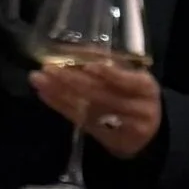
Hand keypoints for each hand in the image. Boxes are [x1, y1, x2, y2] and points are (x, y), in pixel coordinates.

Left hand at [30, 60, 163, 158]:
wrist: (149, 133)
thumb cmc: (136, 95)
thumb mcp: (133, 77)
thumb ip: (111, 66)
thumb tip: (77, 49)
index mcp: (146, 87)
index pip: (127, 80)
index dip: (109, 73)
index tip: (87, 64)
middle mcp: (138, 109)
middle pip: (103, 95)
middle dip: (73, 80)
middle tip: (49, 68)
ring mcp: (122, 127)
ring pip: (89, 109)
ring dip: (60, 93)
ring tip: (39, 79)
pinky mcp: (109, 139)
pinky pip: (82, 121)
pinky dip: (61, 107)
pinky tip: (45, 95)